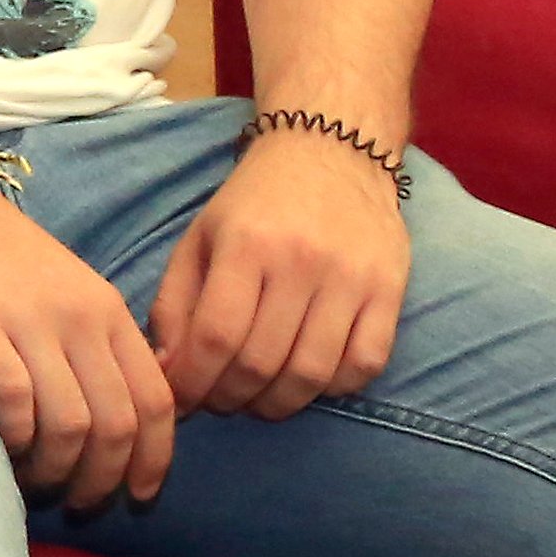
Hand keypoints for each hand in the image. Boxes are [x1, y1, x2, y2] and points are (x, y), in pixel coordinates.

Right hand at [0, 170, 179, 511]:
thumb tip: (117, 412)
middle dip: (105, 479)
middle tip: (82, 503)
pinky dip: (16, 441)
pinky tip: (3, 449)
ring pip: (72, 425)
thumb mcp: (63, 286)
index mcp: (107, 308)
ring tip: (38, 483)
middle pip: (119, 424)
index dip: (155, 459)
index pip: (157, 400)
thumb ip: (95, 340)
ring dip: (58, 470)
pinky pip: (16, 404)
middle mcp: (80, 318)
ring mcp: (30, 322)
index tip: (138, 494)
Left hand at [147, 127, 410, 419]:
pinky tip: (308, 379)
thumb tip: (165, 373)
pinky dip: (333, 387)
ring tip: (257, 398)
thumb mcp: (199, 240)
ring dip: (278, 403)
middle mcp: (300, 262)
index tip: (181, 402)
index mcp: (245, 245)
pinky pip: (365, 365)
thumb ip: (175, 304)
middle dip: (230, 397)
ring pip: (312, 373)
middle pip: (261, 362)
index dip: (193, 382)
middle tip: (218, 401)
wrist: (330, 154)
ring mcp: (350, 278)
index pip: (215, 336)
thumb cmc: (253, 205)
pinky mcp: (390, 291)